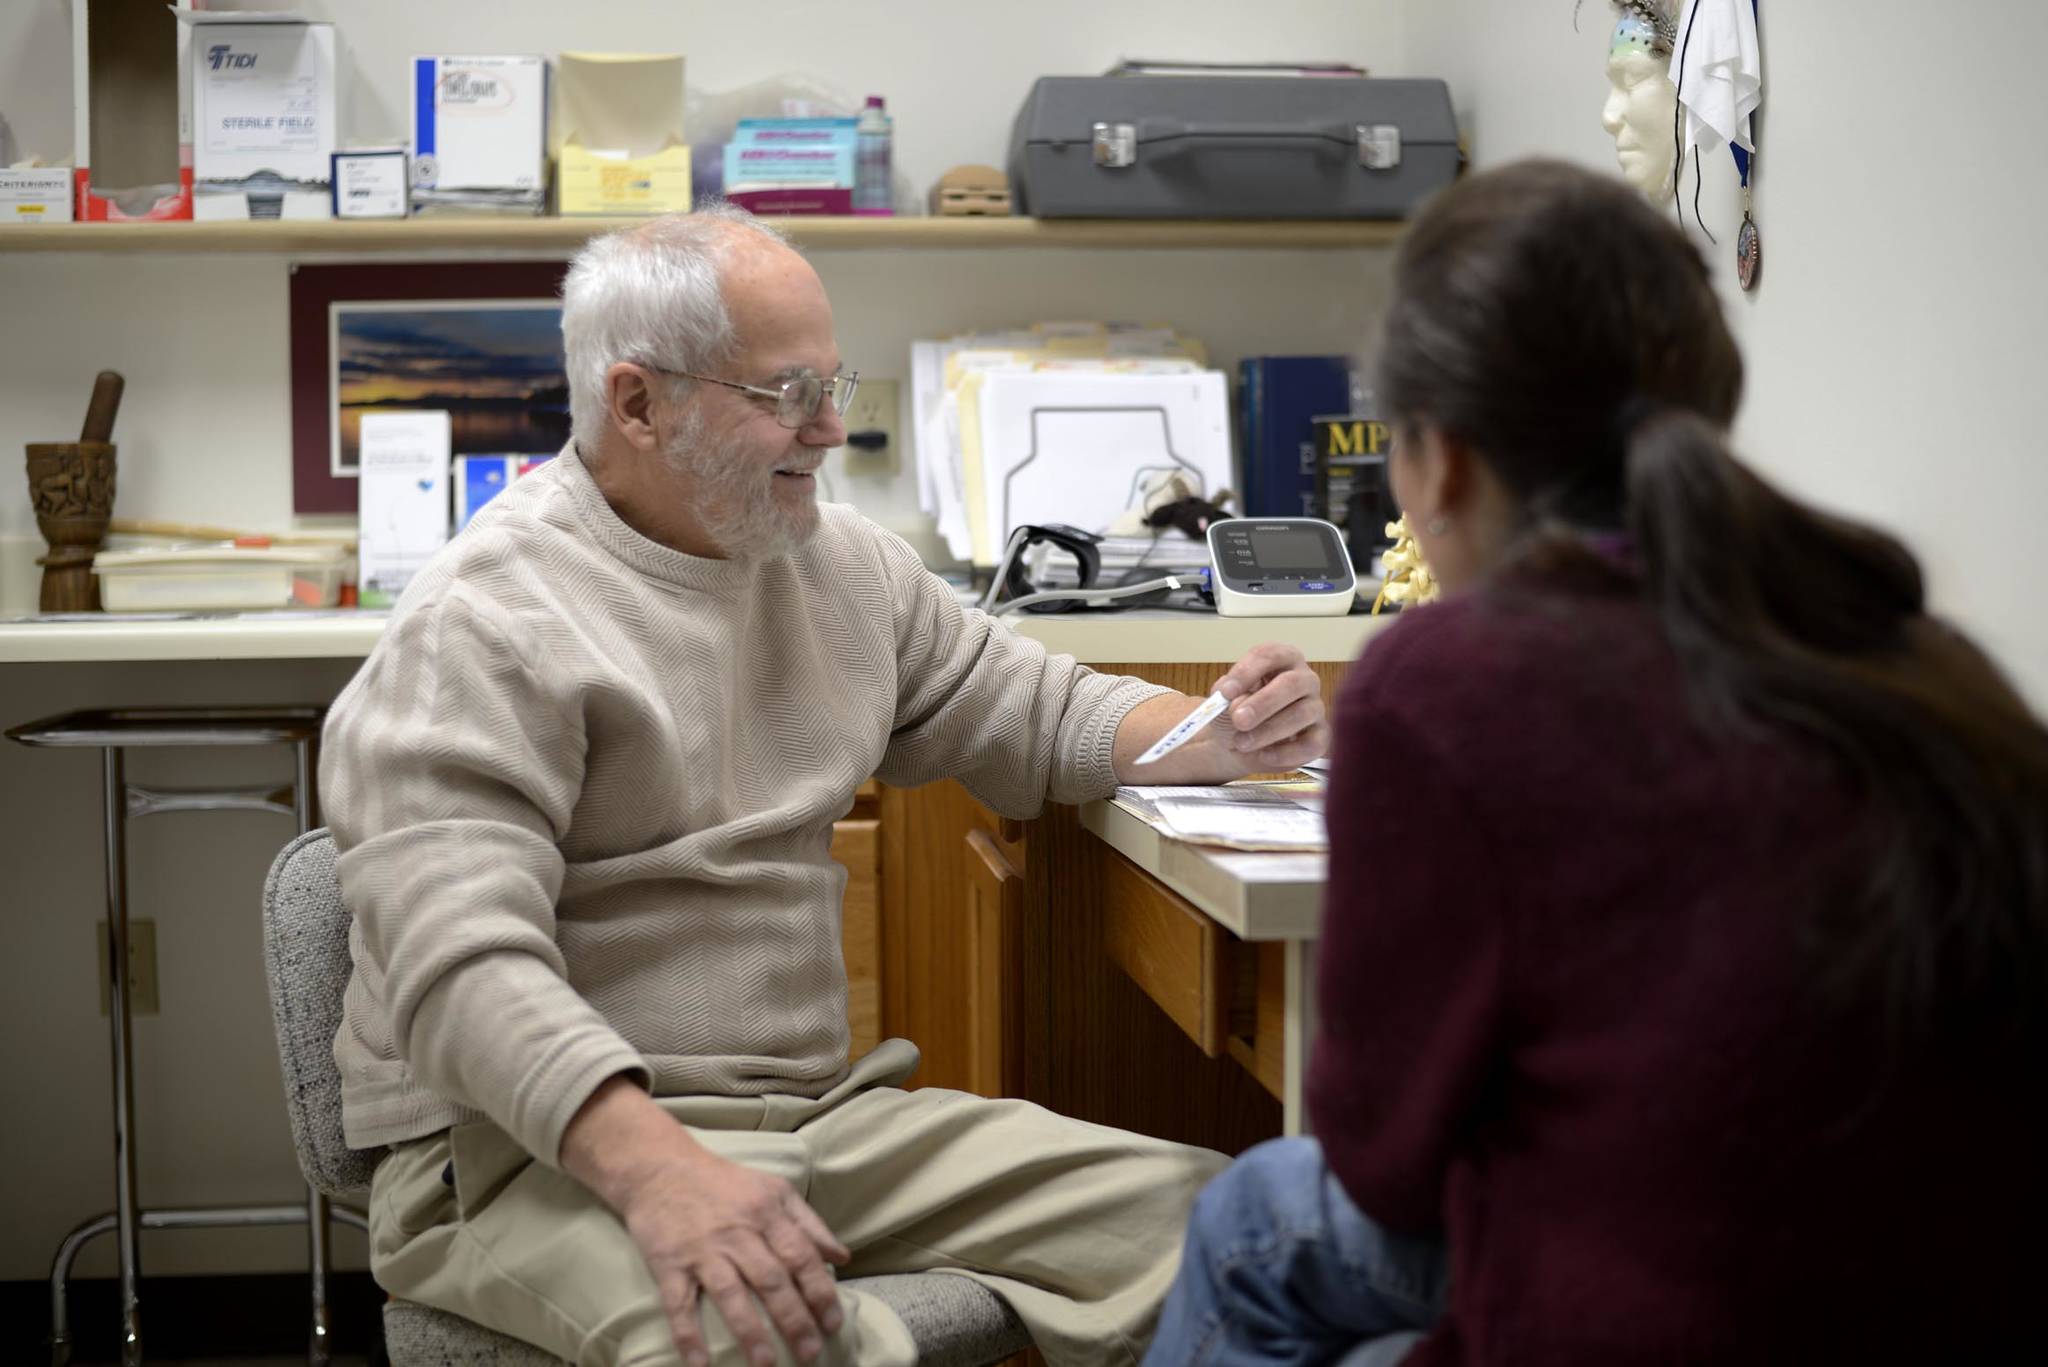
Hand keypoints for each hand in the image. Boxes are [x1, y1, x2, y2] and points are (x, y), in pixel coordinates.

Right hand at [618, 1150, 849, 1366]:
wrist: (660, 1168)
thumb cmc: (724, 1183)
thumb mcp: (774, 1190)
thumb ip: (809, 1224)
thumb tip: (842, 1257)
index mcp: (767, 1213)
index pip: (800, 1256)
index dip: (819, 1290)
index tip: (832, 1322)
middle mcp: (737, 1233)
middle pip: (771, 1280)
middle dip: (794, 1319)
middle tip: (811, 1353)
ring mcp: (702, 1250)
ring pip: (731, 1294)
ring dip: (750, 1332)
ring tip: (767, 1364)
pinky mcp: (669, 1264)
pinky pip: (679, 1304)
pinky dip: (688, 1335)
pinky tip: (700, 1364)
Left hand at [1209, 642, 1328, 773]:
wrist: (1236, 743)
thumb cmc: (1233, 712)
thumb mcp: (1223, 701)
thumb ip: (1228, 697)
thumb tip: (1238, 703)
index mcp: (1281, 659)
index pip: (1270, 655)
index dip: (1247, 672)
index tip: (1225, 692)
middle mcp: (1304, 679)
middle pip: (1292, 683)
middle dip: (1263, 703)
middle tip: (1239, 720)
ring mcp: (1315, 707)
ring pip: (1302, 714)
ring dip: (1268, 730)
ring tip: (1241, 743)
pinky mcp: (1320, 736)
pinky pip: (1311, 744)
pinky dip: (1285, 753)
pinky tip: (1264, 756)